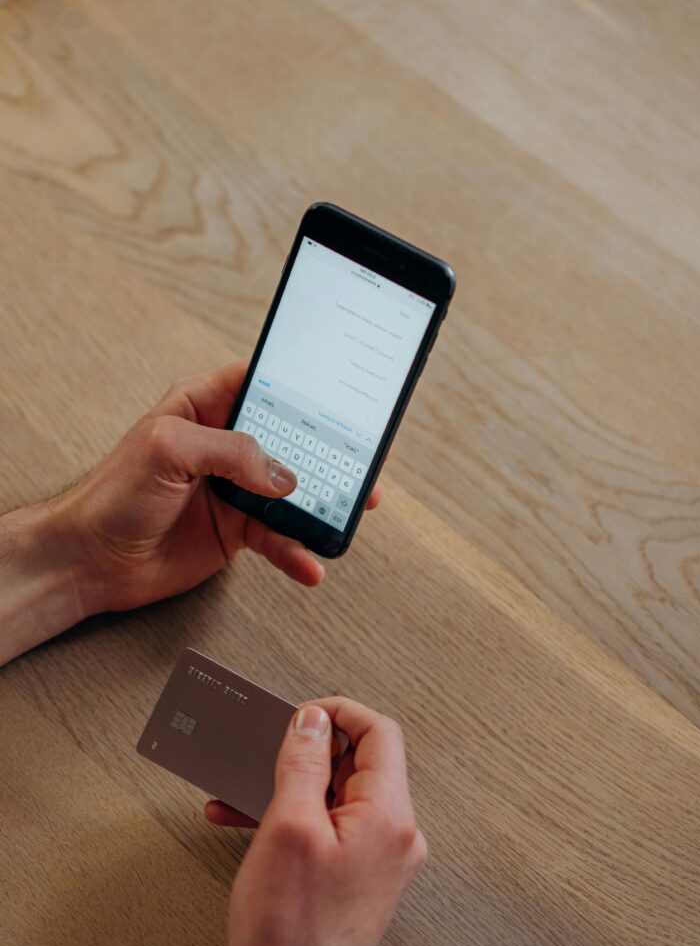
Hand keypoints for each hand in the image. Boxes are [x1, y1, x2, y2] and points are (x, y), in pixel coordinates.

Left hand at [0, 359, 381, 663]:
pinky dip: (297, 551)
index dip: (299, 383)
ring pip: (293, 491)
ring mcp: (233, 489)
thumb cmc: (111, 493)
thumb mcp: (167, 449)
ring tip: (351, 514)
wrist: (89, 560)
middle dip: (328, 449)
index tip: (338, 390)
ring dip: (322, 504)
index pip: (261, 382)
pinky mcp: (235, 531)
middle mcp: (224, 445)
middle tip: (363, 457)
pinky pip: (278, 537)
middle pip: (290, 438)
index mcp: (204, 405)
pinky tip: (309, 563)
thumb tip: (281, 475)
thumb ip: (229, 451)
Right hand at [213, 699, 426, 945]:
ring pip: (338, 797)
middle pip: (359, 763)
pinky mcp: (361, 879)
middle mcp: (396, 835)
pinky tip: (250, 822)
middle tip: (266, 750)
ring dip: (292, 786)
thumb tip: (313, 720)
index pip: (379, 732)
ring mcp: (381, 859)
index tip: (299, 714)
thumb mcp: (288, 824)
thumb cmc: (289, 929)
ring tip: (243, 789)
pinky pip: (332, 828)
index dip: (338, 713)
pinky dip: (296, 819)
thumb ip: (304, 761)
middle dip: (306, 752)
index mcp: (390, 815)